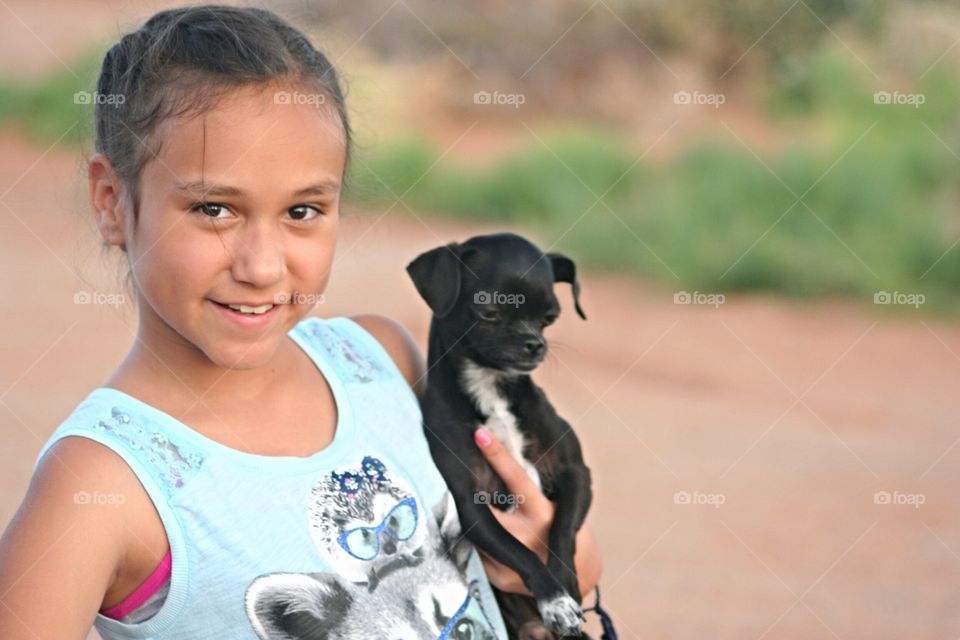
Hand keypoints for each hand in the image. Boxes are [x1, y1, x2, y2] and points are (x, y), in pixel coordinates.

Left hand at [473, 427, 601, 597]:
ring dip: (474, 522)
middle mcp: (529, 536)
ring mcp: (515, 560)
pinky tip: (487, 542)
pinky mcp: (502, 577)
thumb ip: (525, 493)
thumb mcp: (550, 506)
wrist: (574, 574)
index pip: (516, 478)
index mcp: (542, 512)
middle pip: (486, 510)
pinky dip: (479, 543)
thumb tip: (494, 465)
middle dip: (471, 498)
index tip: (480, 434)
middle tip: (460, 482)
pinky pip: (478, 553)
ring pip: (478, 532)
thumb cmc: (559, 529)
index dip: (498, 455)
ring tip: (477, 516)